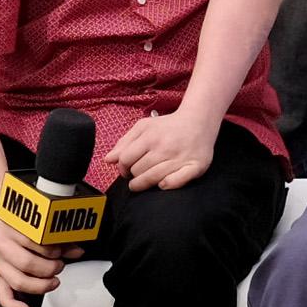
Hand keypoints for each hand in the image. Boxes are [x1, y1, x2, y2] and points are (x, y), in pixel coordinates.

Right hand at [0, 202, 69, 306]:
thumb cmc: (17, 217)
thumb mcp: (37, 220)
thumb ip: (59, 236)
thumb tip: (77, 251)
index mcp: (11, 227)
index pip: (35, 242)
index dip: (54, 249)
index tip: (64, 249)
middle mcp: (1, 245)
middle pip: (27, 263)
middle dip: (49, 268)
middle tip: (59, 265)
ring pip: (19, 280)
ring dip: (41, 284)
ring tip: (53, 279)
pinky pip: (3, 295)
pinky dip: (15, 305)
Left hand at [106, 103, 220, 191]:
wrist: (199, 121)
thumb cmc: (168, 126)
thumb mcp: (144, 127)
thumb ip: (124, 142)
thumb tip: (108, 160)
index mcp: (150, 137)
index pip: (125, 160)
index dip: (121, 168)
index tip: (125, 170)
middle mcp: (165, 148)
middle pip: (138, 171)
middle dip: (133, 176)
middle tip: (137, 175)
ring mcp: (180, 158)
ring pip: (153, 179)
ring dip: (144, 184)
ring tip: (143, 182)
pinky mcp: (195, 166)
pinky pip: (175, 183)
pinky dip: (166, 185)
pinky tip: (162, 183)